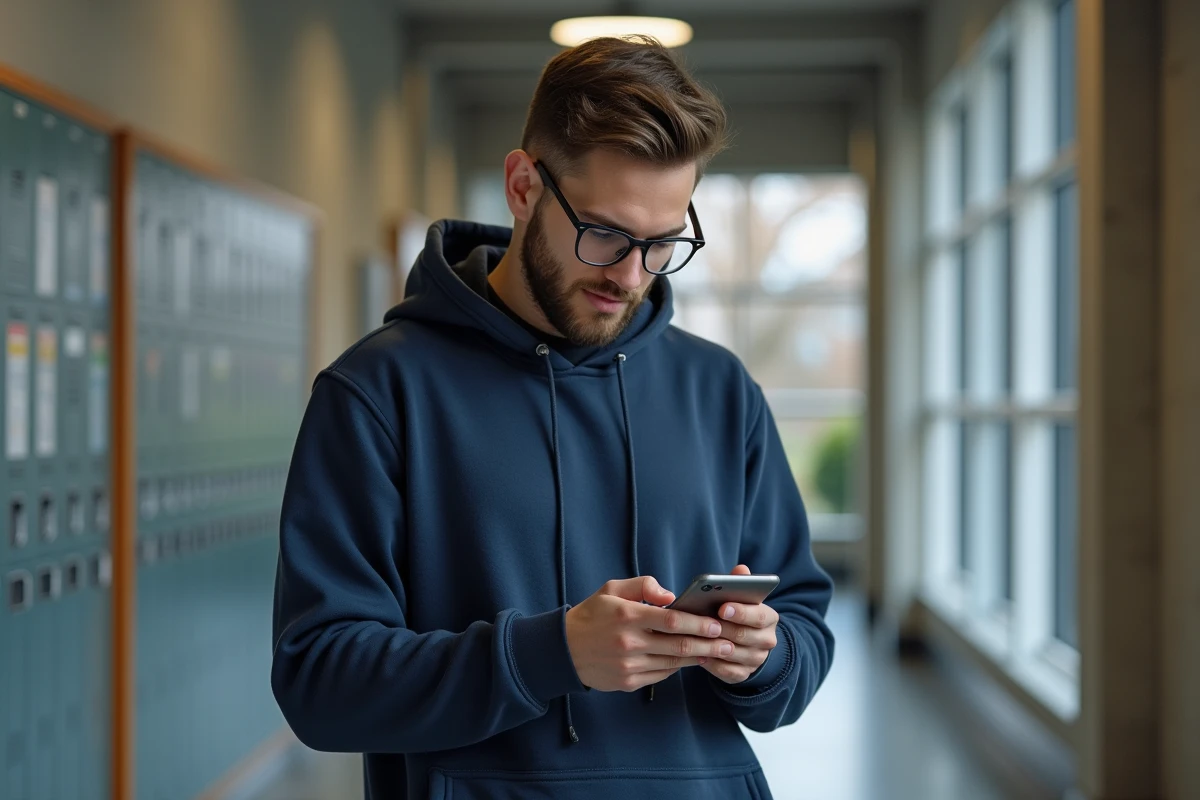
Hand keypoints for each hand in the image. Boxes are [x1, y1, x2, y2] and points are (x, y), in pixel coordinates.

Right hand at [565, 576, 734, 692]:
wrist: (563, 651)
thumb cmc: (591, 616)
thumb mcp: (611, 590)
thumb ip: (642, 585)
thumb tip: (670, 595)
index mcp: (626, 615)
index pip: (671, 620)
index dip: (697, 623)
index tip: (716, 624)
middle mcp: (629, 642)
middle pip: (677, 644)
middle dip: (708, 644)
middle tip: (728, 643)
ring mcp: (628, 665)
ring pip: (672, 662)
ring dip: (697, 657)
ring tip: (716, 653)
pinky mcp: (627, 682)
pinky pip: (661, 674)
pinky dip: (677, 667)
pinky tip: (689, 660)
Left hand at [701, 564, 779, 684]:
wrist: (749, 644)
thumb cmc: (739, 614)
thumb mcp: (743, 598)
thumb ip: (741, 584)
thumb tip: (740, 570)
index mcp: (769, 618)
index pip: (759, 616)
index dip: (741, 612)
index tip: (722, 607)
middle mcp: (767, 640)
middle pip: (744, 636)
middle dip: (722, 629)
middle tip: (702, 623)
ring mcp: (756, 659)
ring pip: (734, 655)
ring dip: (714, 647)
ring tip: (695, 638)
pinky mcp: (744, 674)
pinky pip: (728, 672)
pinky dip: (713, 665)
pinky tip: (699, 656)